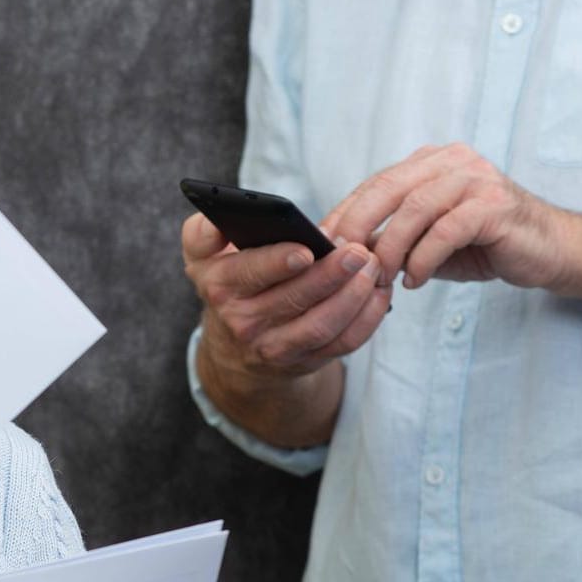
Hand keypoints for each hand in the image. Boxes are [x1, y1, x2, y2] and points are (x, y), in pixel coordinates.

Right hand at [183, 210, 389, 376]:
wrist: (234, 346)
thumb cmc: (229, 281)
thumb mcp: (202, 255)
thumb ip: (204, 231)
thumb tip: (219, 220)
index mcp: (220, 285)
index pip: (248, 273)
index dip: (278, 262)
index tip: (307, 249)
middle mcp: (243, 321)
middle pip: (292, 299)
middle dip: (330, 274)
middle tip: (359, 251)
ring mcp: (275, 346)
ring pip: (321, 325)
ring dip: (353, 296)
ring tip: (373, 266)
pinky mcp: (305, 361)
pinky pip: (342, 343)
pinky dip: (367, 318)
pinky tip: (379, 291)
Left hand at [321, 143, 575, 291]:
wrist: (555, 251)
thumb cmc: (487, 245)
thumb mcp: (430, 239)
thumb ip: (394, 237)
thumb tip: (342, 252)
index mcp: (432, 162)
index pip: (376, 183)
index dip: (345, 213)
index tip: (319, 244)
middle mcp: (452, 161)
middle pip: (387, 188)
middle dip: (357, 226)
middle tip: (339, 260)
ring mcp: (476, 178)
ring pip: (414, 208)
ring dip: (390, 248)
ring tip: (379, 278)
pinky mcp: (495, 204)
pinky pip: (446, 230)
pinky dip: (424, 258)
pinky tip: (415, 281)